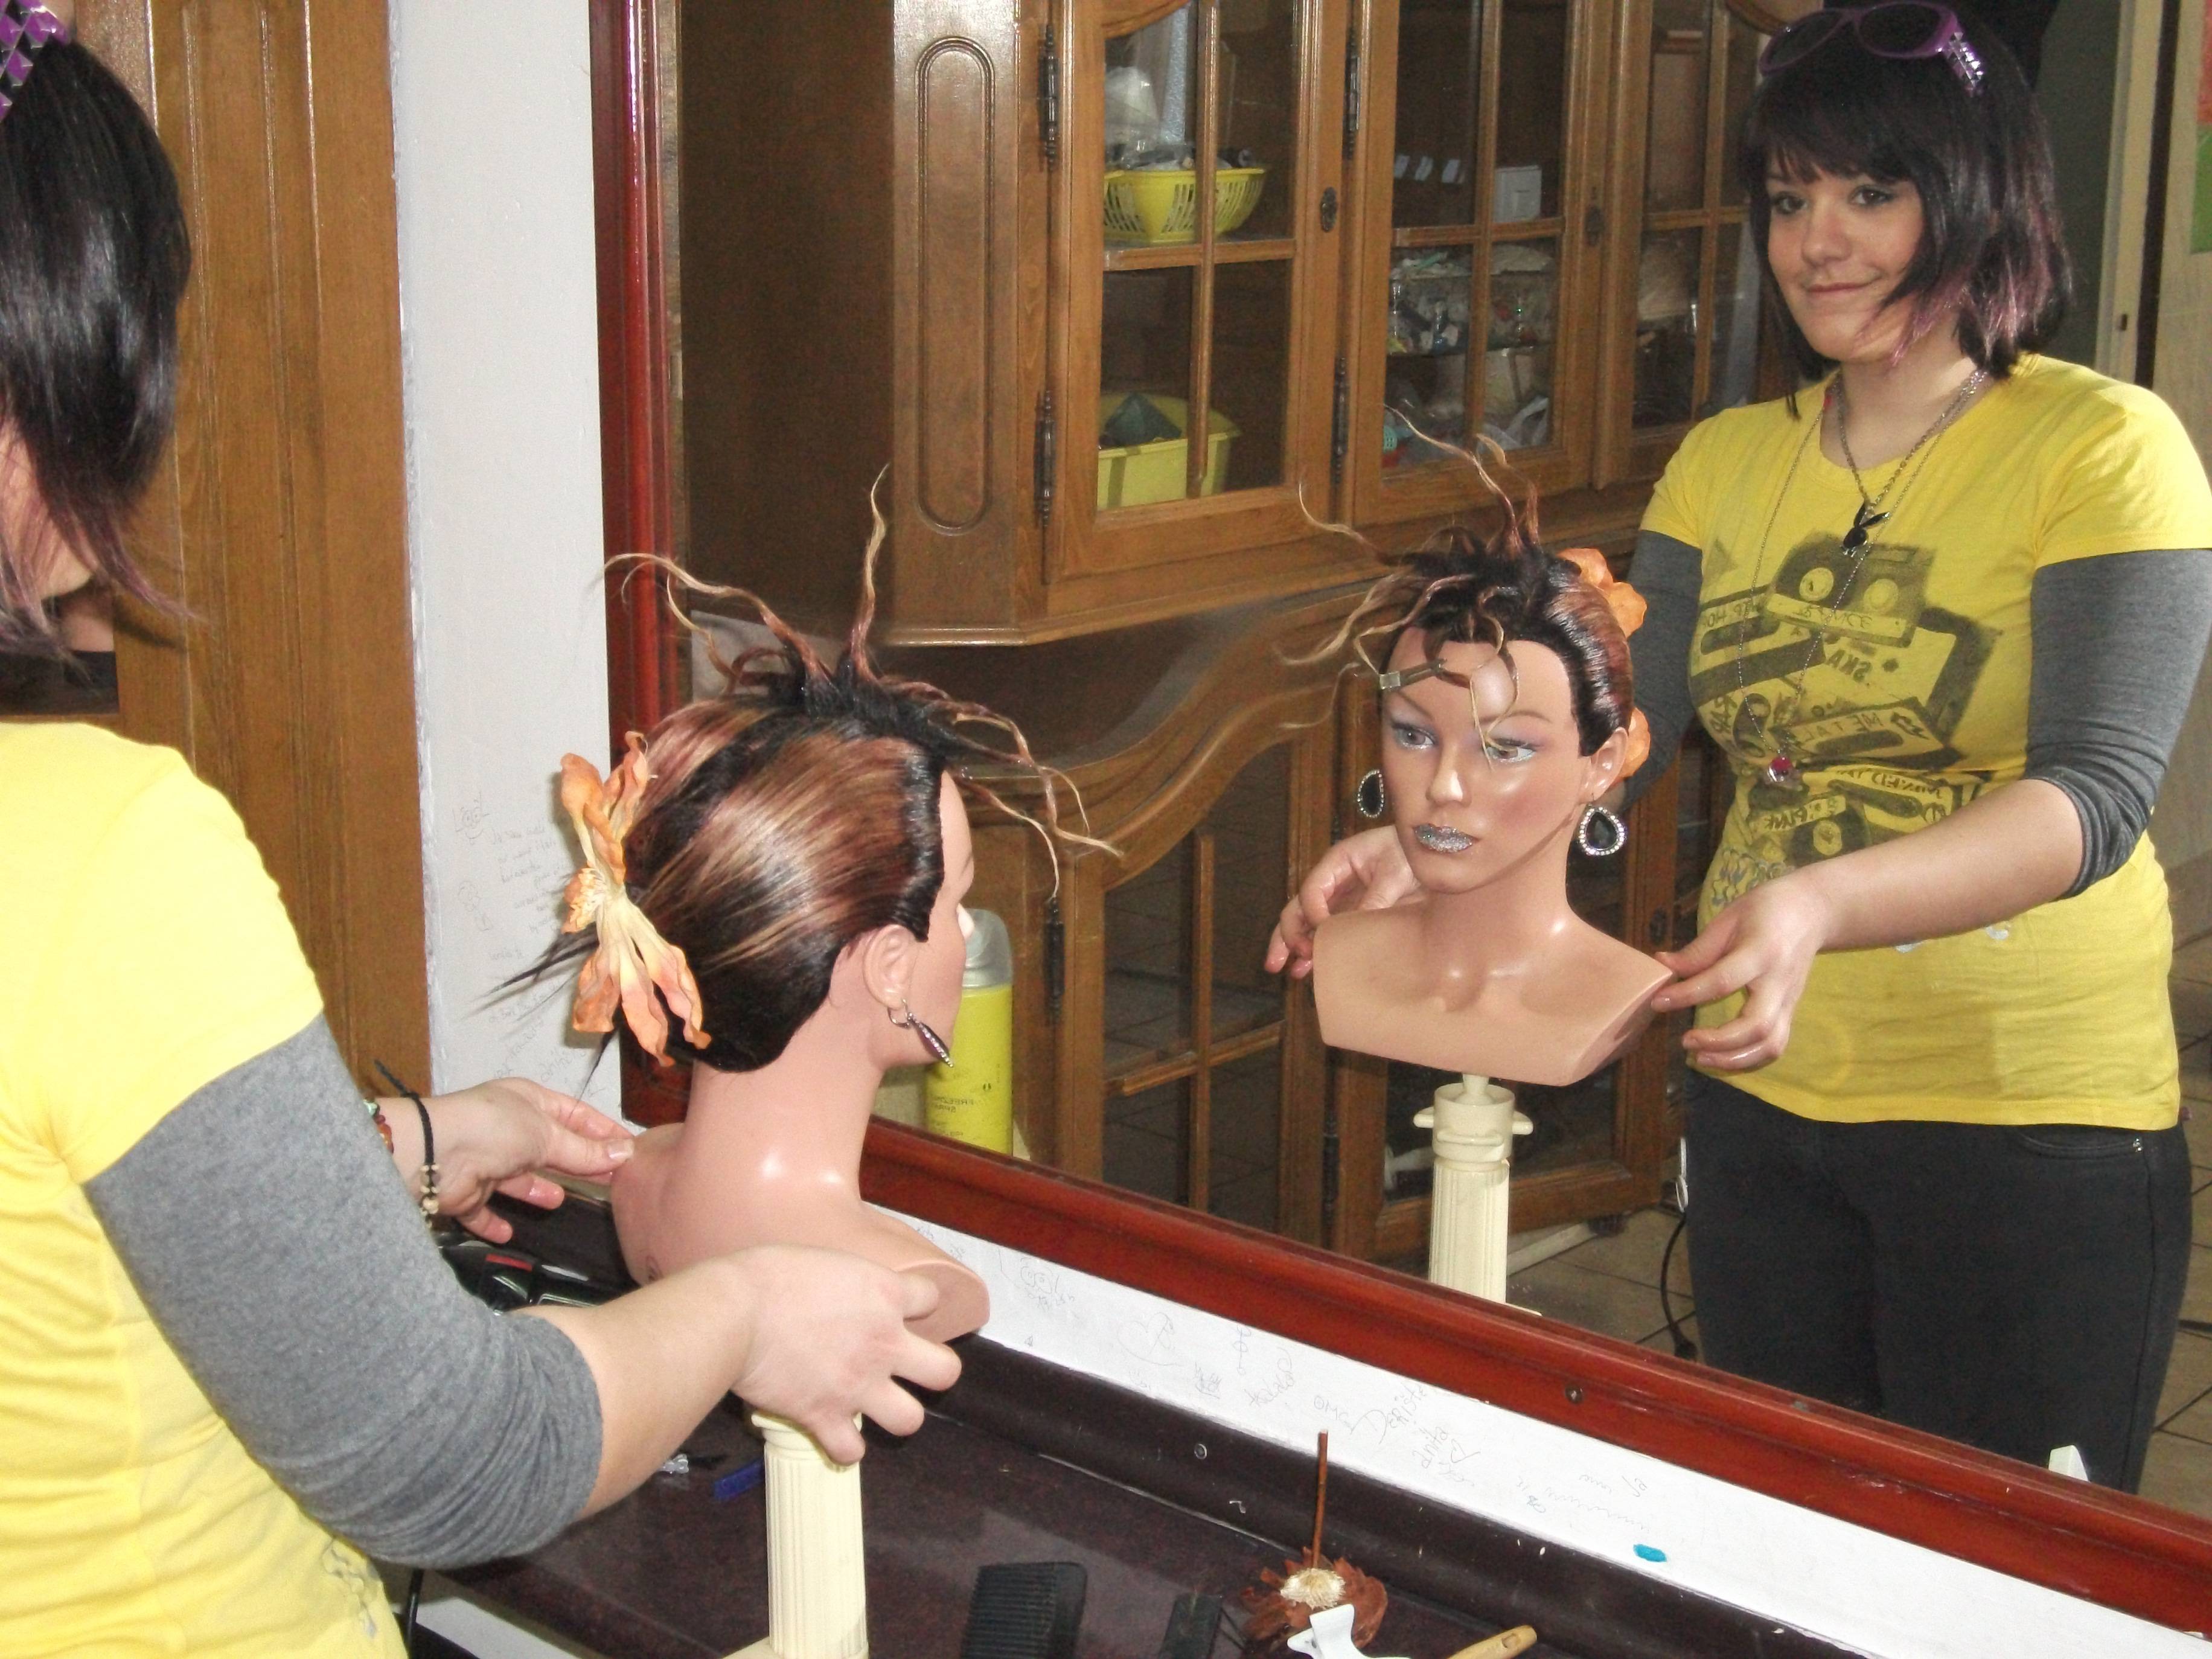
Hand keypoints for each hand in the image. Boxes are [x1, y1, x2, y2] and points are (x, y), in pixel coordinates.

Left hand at [412, 1079, 634, 1241]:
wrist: (432, 1154)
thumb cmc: (496, 1130)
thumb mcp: (548, 1134)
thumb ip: (585, 1151)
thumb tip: (626, 1154)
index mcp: (528, 1102)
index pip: (574, 1114)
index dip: (602, 1130)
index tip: (629, 1149)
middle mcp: (508, 1129)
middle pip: (551, 1147)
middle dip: (578, 1163)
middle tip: (611, 1181)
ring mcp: (485, 1160)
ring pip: (518, 1178)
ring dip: (537, 1190)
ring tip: (561, 1202)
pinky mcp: (466, 1193)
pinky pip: (484, 1210)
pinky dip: (496, 1221)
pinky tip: (512, 1231)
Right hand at [726, 1247, 962, 1462]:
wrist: (735, 1313)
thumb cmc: (769, 1275)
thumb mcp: (824, 1260)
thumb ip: (848, 1281)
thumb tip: (845, 1288)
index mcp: (885, 1295)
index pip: (931, 1298)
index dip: (920, 1303)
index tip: (903, 1307)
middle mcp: (883, 1343)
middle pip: (945, 1371)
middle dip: (935, 1370)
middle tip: (909, 1366)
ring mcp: (858, 1385)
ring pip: (910, 1419)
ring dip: (897, 1414)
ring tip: (878, 1404)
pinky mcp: (825, 1416)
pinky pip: (852, 1452)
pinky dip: (845, 1446)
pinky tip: (835, 1431)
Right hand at [1263, 825, 1417, 979]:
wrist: (1433, 853)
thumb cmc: (1410, 852)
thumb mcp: (1396, 872)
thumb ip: (1375, 897)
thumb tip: (1355, 927)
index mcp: (1337, 863)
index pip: (1312, 890)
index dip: (1312, 913)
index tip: (1322, 933)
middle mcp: (1332, 882)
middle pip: (1298, 908)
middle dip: (1286, 934)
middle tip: (1281, 960)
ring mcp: (1340, 900)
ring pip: (1306, 924)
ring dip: (1294, 946)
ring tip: (1285, 970)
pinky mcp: (1352, 915)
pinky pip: (1328, 933)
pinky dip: (1316, 950)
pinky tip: (1305, 969)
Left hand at [1649, 875, 1835, 1071]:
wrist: (1813, 912)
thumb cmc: (1767, 910)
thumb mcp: (1730, 918)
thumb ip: (1699, 949)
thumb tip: (1662, 965)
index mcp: (1761, 952)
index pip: (1722, 980)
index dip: (1687, 994)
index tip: (1658, 1002)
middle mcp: (1778, 982)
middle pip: (1756, 1025)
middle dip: (1718, 1041)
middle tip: (1686, 1040)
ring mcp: (1789, 1001)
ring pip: (1771, 1044)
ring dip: (1735, 1059)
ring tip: (1701, 1058)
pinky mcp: (1791, 1011)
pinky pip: (1775, 1045)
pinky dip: (1749, 1058)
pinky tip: (1723, 1057)